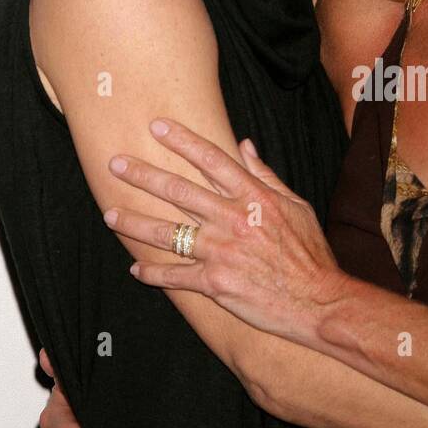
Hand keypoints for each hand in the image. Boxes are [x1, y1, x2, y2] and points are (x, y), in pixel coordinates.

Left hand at [102, 118, 346, 345]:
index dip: (182, 141)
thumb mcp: (296, 206)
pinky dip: (153, 273)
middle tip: (115, 164)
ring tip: (110, 215)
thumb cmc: (309, 254)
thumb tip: (244, 145)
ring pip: (167, 233)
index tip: (157, 127)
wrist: (318, 301)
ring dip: (134, 223)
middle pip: (178, 191)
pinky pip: (175, 276)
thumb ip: (266, 175)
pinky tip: (136, 269)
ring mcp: (221, 252)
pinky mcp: (215, 283)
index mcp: (254, 197)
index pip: (211, 160)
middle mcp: (232, 219)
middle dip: (143, 175)